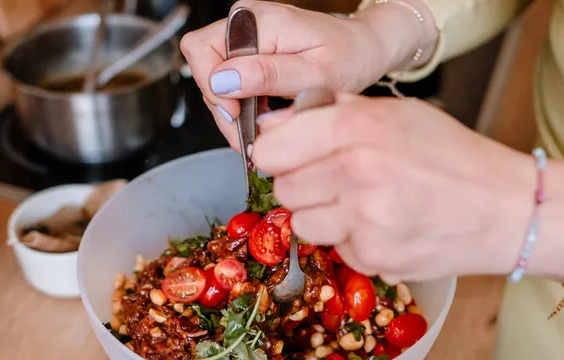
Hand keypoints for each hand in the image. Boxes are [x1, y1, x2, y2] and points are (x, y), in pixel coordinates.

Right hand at [179, 1, 422, 149]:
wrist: (362, 50)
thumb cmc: (348, 57)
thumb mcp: (314, 74)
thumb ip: (268, 75)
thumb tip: (222, 80)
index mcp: (258, 20)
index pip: (201, 50)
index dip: (213, 89)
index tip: (238, 116)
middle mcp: (244, 22)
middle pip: (204, 69)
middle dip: (223, 108)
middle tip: (251, 133)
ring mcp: (244, 36)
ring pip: (213, 81)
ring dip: (233, 112)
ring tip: (262, 127)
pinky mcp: (247, 51)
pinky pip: (228, 83)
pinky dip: (241, 106)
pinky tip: (262, 117)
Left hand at [252, 93, 563, 284]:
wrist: (509, 209)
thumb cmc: (453, 156)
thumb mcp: (398, 114)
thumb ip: (334, 113)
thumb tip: (275, 126)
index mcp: (358, 128)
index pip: (272, 150)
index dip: (277, 155)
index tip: (289, 157)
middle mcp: (357, 173)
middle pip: (284, 190)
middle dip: (303, 186)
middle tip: (337, 182)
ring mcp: (365, 221)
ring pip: (303, 225)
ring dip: (324, 217)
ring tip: (364, 205)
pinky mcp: (375, 258)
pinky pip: (337, 250)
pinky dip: (353, 241)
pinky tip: (386, 227)